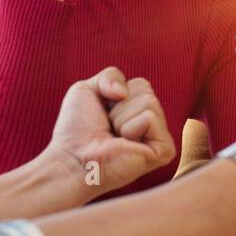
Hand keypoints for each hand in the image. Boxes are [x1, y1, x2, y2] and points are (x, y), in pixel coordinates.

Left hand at [44, 67, 176, 198]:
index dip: (116, 93)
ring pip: (150, 102)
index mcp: (140, 113)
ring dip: (122, 118)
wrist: (71, 159)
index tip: (103, 115)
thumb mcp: (87, 89)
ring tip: (115, 138)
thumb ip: (111, 75)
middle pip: (147, 90)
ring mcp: (160, 139)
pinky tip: (124, 144)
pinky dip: (130, 127)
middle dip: (119, 105)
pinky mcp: (164, 151)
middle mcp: (154, 126)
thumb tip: (125, 91)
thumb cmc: (76, 131)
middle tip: (109, 129)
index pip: (142, 84)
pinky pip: (150, 117)